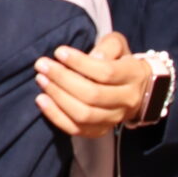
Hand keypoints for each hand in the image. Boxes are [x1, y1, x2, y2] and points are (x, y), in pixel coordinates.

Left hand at [35, 30, 152, 135]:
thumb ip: (107, 46)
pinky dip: (56, 116)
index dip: (80, 63)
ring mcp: (114, 119)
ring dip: (57, 97)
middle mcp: (127, 100)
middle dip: (62, 79)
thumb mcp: (117, 45)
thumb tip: (91, 56)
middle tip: (42, 66)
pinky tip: (42, 100)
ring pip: (84, 115)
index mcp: (133, 75)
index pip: (106, 73)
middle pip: (92, 95)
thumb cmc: (119, 61)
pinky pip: (76, 129)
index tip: (59, 52)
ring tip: (41, 80)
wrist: (136, 89)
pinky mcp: (101, 130)